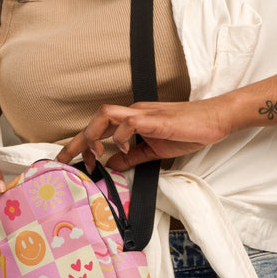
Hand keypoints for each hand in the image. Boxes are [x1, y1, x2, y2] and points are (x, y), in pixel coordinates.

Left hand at [56, 99, 231, 170]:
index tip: (70, 162)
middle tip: (62, 160)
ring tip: (92, 155)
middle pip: (95, 119)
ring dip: (93, 135)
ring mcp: (143, 114)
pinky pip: (129, 123)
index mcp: (132, 120)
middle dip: (75, 141)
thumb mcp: (155, 150)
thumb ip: (132, 157)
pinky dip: (121, 137)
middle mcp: (133, 113)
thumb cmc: (188, 131)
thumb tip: (111, 165)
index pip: (99, 129)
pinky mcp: (155, 119)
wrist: (214, 120)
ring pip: (105, 115)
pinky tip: (124, 150)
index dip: (80, 144)